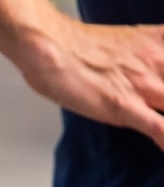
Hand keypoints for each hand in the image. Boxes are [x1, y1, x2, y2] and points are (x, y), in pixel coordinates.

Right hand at [16, 14, 163, 150]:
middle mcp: (159, 62)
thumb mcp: (132, 40)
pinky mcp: (124, 106)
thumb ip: (151, 54)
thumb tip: (154, 71)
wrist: (51, 48)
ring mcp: (144, 85)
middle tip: (163, 106)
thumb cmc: (79, 47)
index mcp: (162, 44)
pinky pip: (160, 129)